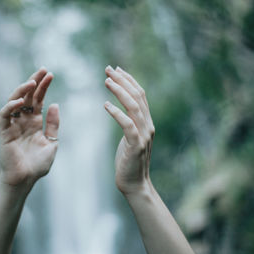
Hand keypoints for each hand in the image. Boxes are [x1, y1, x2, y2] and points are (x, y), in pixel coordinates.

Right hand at [0, 68, 59, 188]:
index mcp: (34, 123)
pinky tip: (20, 101)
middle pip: (27, 97)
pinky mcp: (4, 131)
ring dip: (22, 90)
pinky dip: (10, 106)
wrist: (25, 180)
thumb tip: (55, 104)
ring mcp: (13, 125)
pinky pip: (5, 115)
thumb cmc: (37, 165)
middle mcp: (23, 121)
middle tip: (43, 70)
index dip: (43, 87)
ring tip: (32, 82)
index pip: (38, 100)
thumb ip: (53, 125)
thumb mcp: (51, 143)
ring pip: (14, 102)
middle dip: (34, 82)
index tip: (50, 75)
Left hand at [104, 66, 154, 195]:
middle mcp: (148, 125)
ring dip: (120, 91)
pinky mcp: (136, 145)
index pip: (140, 95)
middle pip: (137, 96)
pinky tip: (105, 105)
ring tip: (106, 81)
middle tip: (108, 69)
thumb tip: (119, 107)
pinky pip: (127, 125)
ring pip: (133, 107)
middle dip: (123, 80)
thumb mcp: (130, 136)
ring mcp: (144, 135)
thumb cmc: (128, 160)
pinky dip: (117, 113)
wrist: (134, 183)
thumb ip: (129, 121)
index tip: (116, 69)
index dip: (129, 80)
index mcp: (146, 122)